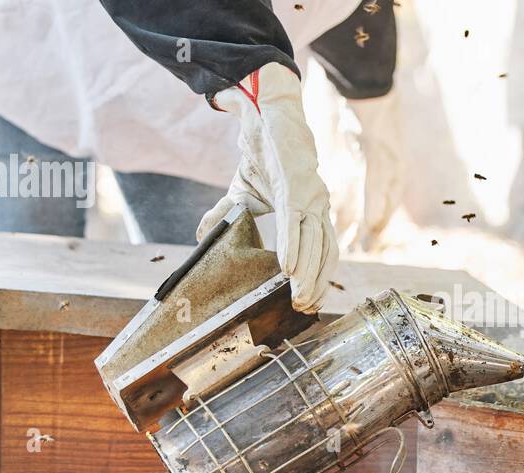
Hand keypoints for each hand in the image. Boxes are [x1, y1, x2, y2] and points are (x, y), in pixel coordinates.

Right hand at [197, 64, 337, 313]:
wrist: (268, 113)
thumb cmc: (262, 150)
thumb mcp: (242, 192)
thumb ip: (226, 214)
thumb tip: (201, 234)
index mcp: (310, 209)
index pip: (320, 250)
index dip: (317, 278)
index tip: (308, 303)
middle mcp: (316, 205)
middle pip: (322, 253)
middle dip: (315, 284)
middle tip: (304, 309)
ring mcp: (309, 196)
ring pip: (313, 243)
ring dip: (307, 274)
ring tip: (298, 298)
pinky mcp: (296, 186)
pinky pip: (294, 222)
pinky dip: (292, 246)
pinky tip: (288, 269)